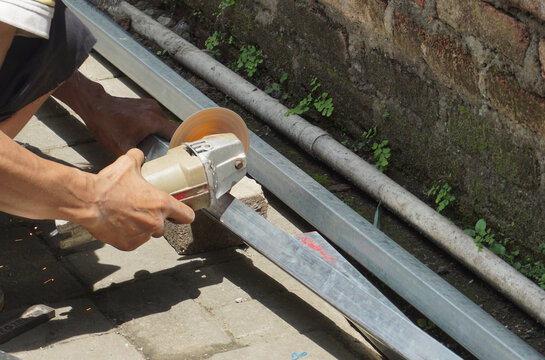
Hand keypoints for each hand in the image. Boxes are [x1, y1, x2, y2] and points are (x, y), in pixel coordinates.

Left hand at [53, 71, 177, 155]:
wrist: (95, 104)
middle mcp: (156, 112)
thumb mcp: (120, 147)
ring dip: (161, 134)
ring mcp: (151, 106)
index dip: (181, 144)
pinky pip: (156, 118)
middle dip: (169, 142)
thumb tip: (144, 170)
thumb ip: (135, 159)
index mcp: (154, 121)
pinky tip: (144, 133)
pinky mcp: (145, 104)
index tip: (181, 153)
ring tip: (154, 144)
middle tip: (165, 153)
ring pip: (164, 124)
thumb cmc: (106, 122)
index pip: (178, 133)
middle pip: (171, 130)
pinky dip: (154, 127)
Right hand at [84, 148, 193, 250]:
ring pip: (148, 234)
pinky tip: (119, 224)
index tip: (182, 214)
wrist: (88, 201)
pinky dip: (128, 236)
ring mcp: (143, 235)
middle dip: (155, 220)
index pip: (186, 215)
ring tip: (126, 216)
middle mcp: (155, 222)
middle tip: (140, 210)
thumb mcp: (127, 164)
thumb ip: (138, 158)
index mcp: (161, 203)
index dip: (184, 214)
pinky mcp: (129, 245)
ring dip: (141, 228)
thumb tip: (139, 154)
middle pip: (164, 226)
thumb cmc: (108, 185)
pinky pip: (133, 241)